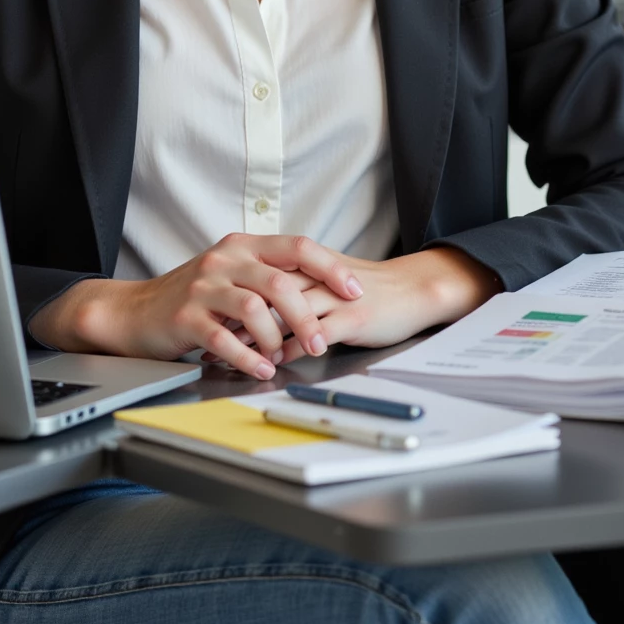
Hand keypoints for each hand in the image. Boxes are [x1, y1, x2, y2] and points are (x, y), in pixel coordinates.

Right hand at [27, 233, 363, 379]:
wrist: (135, 311)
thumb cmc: (192, 296)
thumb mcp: (231, 272)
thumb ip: (268, 274)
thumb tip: (322, 291)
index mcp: (243, 245)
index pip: (298, 246)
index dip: (330, 268)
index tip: (354, 291)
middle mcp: (225, 259)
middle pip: (280, 282)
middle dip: (307, 316)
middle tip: (320, 342)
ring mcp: (203, 286)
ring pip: (254, 309)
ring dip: (277, 339)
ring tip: (284, 358)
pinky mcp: (185, 316)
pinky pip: (224, 338)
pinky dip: (247, 357)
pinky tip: (260, 369)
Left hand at [213, 246, 501, 365]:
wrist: (413, 291)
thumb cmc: (368, 288)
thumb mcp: (326, 280)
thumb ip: (295, 285)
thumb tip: (259, 301)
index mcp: (308, 263)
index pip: (261, 273)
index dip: (233, 294)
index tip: (210, 312)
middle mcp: (317, 276)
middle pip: (265, 292)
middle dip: (236, 316)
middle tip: (210, 336)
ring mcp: (334, 297)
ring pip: (286, 312)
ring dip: (257, 335)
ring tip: (233, 354)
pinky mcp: (352, 318)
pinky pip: (315, 333)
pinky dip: (292, 347)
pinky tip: (275, 360)